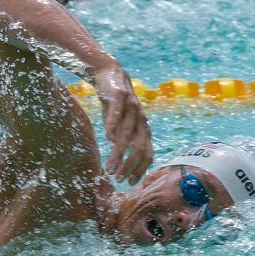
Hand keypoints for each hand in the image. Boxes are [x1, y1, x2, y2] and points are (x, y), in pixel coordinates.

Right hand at [93, 64, 152, 184]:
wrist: (111, 73)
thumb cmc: (115, 104)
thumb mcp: (121, 124)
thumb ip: (123, 140)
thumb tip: (119, 161)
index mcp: (143, 128)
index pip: (147, 154)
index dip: (139, 169)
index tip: (128, 182)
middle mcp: (141, 120)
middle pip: (140, 148)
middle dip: (129, 166)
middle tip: (117, 178)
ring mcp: (132, 107)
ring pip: (127, 135)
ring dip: (118, 153)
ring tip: (108, 167)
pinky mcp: (120, 97)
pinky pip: (117, 114)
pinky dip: (113, 127)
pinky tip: (107, 139)